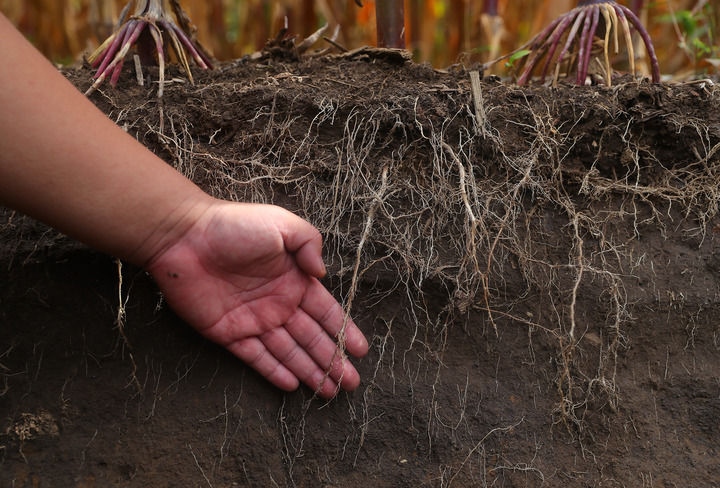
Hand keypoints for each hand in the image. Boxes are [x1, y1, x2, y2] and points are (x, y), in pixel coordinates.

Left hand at [145, 201, 367, 398]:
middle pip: (311, 337)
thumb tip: (324, 274)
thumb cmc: (235, 225)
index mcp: (294, 279)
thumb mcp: (281, 224)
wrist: (184, 236)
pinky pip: (256, 357)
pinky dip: (274, 372)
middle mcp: (278, 303)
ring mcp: (254, 320)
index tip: (362, 350)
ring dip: (309, 371)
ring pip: (288, 352)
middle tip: (351, 383)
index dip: (344, 331)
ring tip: (329, 392)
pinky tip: (292, 385)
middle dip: (333, 360)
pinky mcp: (229, 332)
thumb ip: (309, 244)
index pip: (325, 312)